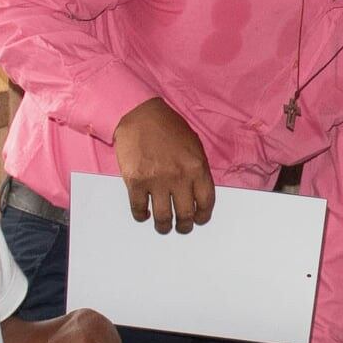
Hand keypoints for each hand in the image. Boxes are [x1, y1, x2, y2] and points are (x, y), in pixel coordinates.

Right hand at [113, 97, 213, 233]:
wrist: (140, 115)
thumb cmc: (168, 128)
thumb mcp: (194, 146)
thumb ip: (197, 169)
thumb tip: (197, 193)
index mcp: (197, 168)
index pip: (206, 201)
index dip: (203, 216)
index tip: (199, 219)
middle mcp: (179, 177)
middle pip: (185, 213)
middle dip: (185, 225)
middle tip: (182, 227)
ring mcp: (157, 180)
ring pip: (164, 216)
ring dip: (164, 226)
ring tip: (164, 226)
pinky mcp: (135, 181)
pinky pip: (139, 208)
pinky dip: (142, 215)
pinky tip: (144, 214)